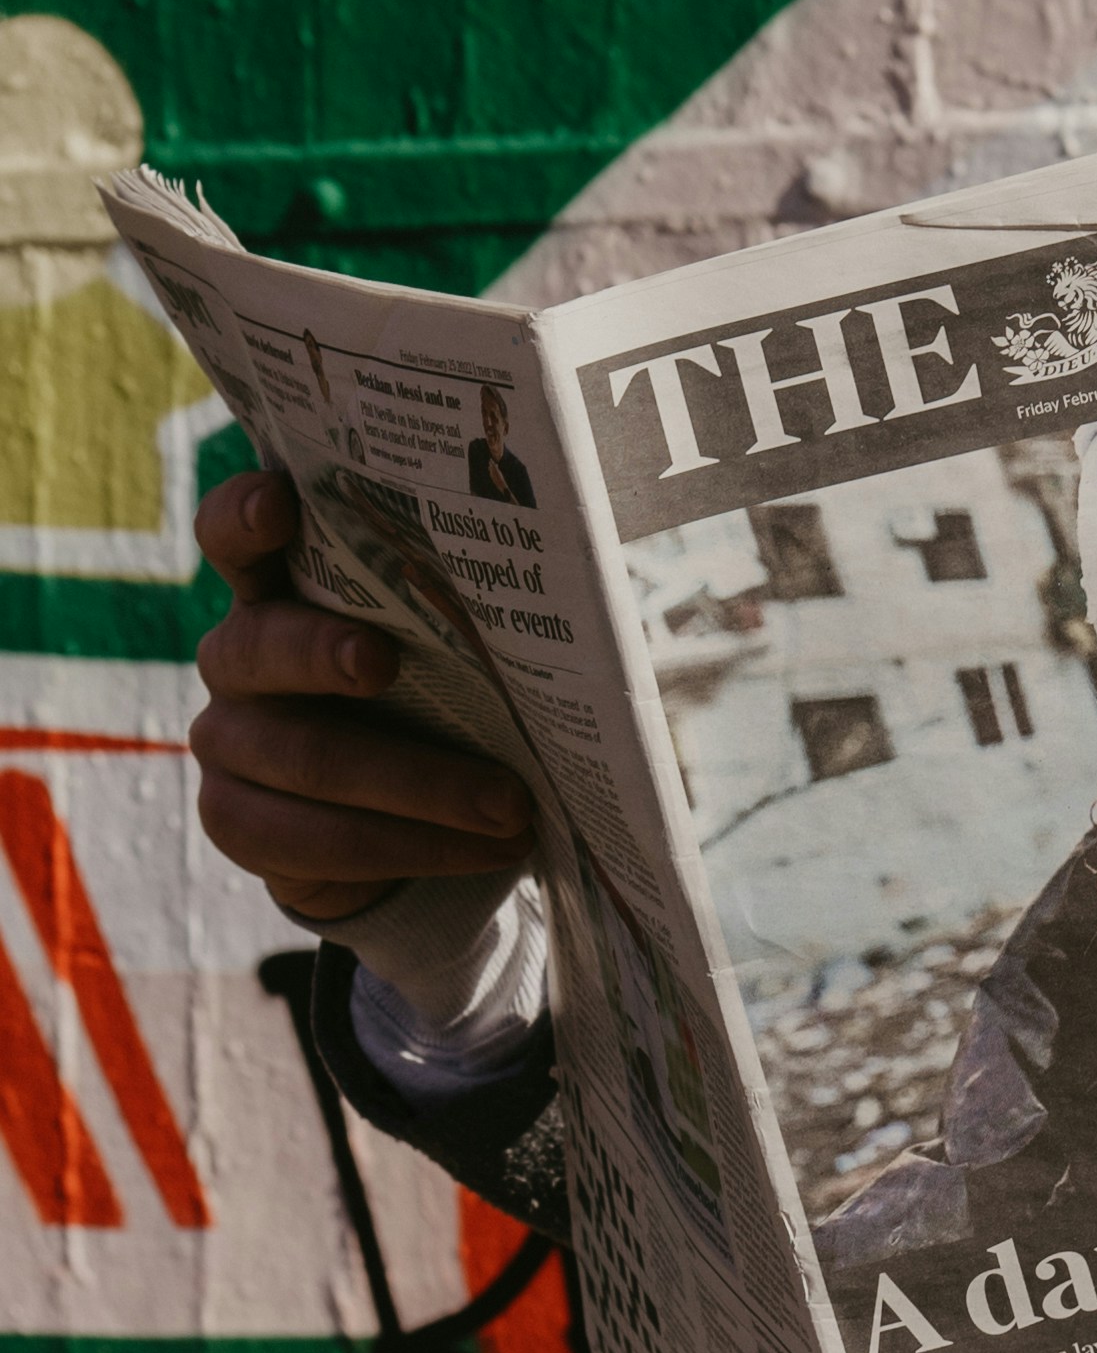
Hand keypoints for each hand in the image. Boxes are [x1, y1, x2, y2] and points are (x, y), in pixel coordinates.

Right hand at [187, 469, 533, 925]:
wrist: (410, 825)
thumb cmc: (447, 698)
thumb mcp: (460, 645)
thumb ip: (476, 602)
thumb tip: (613, 558)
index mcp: (287, 587)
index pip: (236, 533)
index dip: (245, 513)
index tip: (281, 503)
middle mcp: (240, 656)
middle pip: (256, 645)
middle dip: (323, 653)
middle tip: (383, 663)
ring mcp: (228, 741)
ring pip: (304, 758)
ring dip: (419, 786)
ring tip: (512, 806)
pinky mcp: (237, 822)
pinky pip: (311, 840)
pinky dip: (412, 848)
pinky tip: (484, 849)